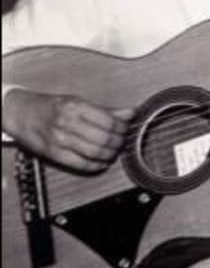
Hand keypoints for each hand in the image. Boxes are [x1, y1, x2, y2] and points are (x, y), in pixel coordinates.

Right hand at [2, 88, 132, 171]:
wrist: (19, 113)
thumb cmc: (49, 107)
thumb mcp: (78, 102)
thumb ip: (106, 110)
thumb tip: (131, 112)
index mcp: (76, 106)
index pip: (110, 121)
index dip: (123, 128)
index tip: (126, 129)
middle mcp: (67, 122)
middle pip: (105, 138)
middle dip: (118, 143)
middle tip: (121, 142)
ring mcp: (59, 139)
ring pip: (96, 152)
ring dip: (110, 155)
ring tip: (113, 152)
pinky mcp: (53, 154)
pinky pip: (81, 164)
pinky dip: (96, 166)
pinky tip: (101, 162)